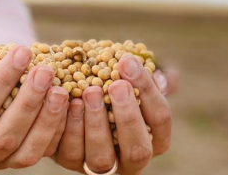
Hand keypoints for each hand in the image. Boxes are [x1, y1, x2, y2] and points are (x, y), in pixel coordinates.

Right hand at [0, 47, 68, 174]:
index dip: (1, 83)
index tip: (21, 52)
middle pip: (4, 136)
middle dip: (29, 101)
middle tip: (46, 69)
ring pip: (26, 152)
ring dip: (48, 119)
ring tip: (60, 88)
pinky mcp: (14, 162)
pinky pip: (39, 152)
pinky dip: (56, 129)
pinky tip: (67, 103)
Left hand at [54, 54, 176, 173]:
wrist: (78, 92)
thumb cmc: (116, 84)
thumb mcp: (136, 78)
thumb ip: (152, 77)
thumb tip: (160, 77)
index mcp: (155, 139)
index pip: (160, 119)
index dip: (148, 91)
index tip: (130, 62)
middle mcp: (131, 161)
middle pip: (138, 150)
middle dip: (128, 117)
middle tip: (117, 85)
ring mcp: (100, 165)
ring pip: (101, 157)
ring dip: (95, 123)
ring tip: (90, 92)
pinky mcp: (70, 161)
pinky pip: (68, 152)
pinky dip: (67, 126)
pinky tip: (68, 101)